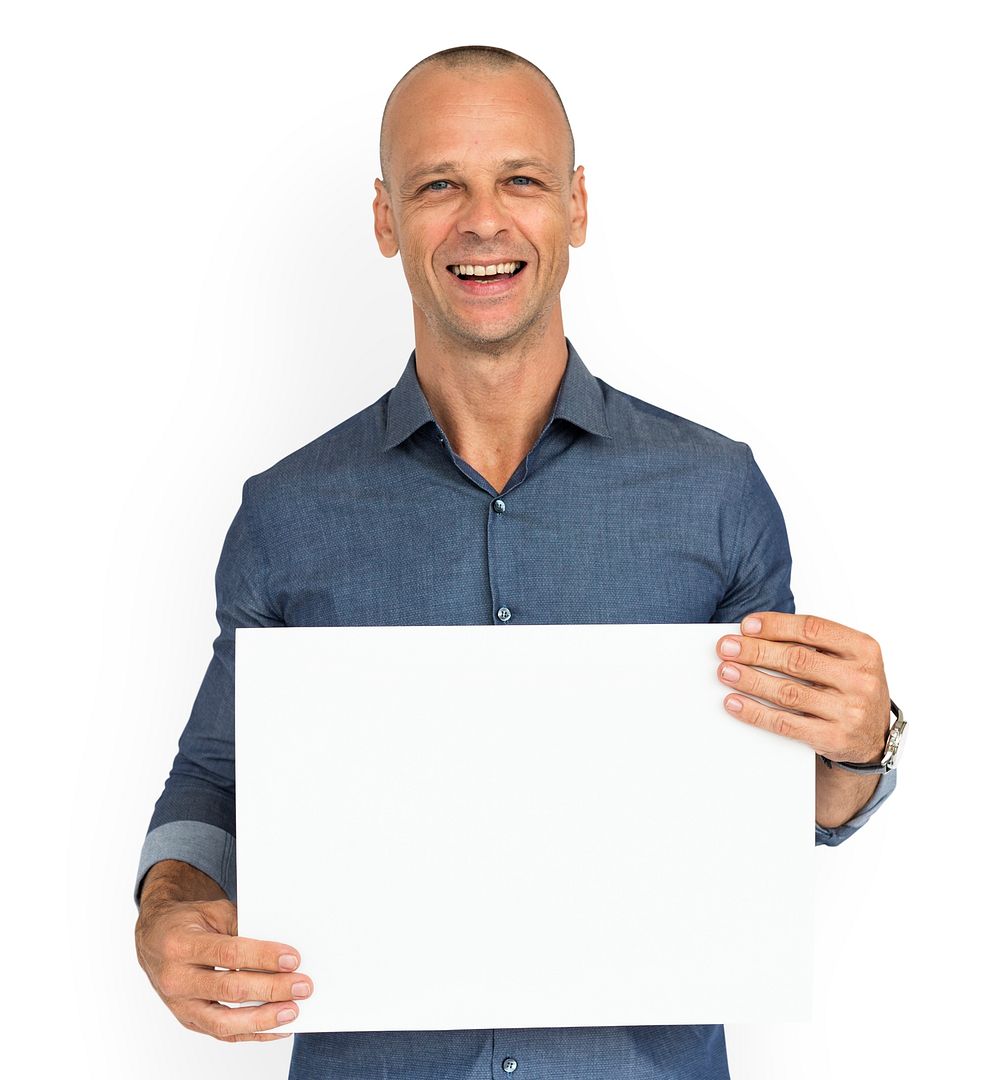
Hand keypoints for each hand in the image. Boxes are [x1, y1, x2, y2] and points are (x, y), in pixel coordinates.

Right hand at [135, 895, 312, 1041]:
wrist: (154, 940)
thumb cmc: (187, 922)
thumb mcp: (212, 912)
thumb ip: (242, 928)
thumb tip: (279, 952)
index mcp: (181, 945)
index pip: (229, 954)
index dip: (263, 957)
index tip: (293, 959)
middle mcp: (177, 979)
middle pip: (230, 990)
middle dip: (271, 989)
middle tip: (302, 986)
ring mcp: (181, 1005)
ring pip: (224, 1022)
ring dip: (263, 1020)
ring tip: (292, 1012)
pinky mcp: (189, 1020)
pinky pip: (222, 1034)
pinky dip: (252, 1034)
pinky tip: (277, 1029)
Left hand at [715, 612, 890, 764]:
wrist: (874, 737)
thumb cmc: (852, 688)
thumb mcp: (847, 658)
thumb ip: (811, 644)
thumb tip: (754, 635)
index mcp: (864, 650)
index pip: (813, 629)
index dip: (776, 625)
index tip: (746, 625)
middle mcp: (860, 680)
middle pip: (796, 659)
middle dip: (755, 652)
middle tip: (726, 647)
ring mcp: (849, 711)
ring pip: (788, 692)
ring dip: (750, 680)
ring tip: (726, 671)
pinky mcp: (834, 738)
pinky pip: (785, 723)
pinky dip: (755, 712)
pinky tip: (734, 702)